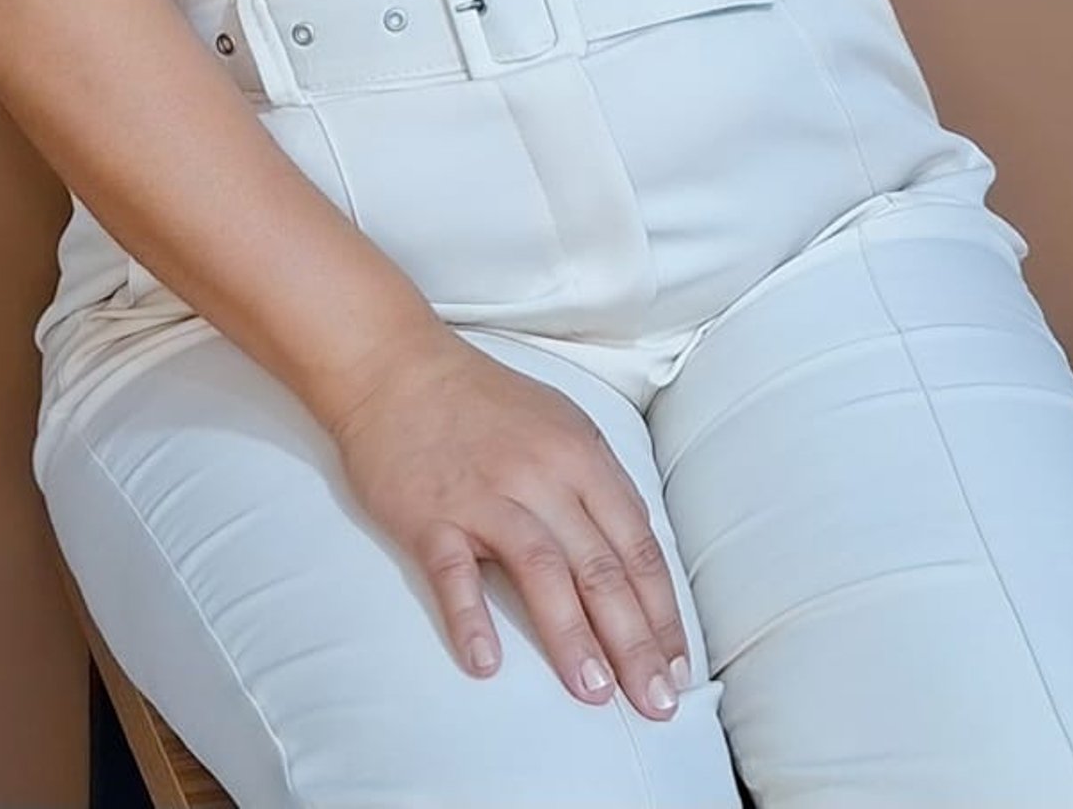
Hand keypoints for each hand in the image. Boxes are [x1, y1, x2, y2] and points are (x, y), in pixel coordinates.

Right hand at [326, 329, 692, 719]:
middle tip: (657, 705)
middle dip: (634, 642)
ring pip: (541, 570)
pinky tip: (486, 663)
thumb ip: (595, 487)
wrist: (395, 366)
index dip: (661, 612)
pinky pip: (454, 573)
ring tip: (594, 693)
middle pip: (599, 567)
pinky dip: (471, 619)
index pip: (637, 545)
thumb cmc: (482, 403)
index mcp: (581, 455)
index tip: (677, 668)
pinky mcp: (430, 514)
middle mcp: (542, 476)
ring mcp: (485, 496)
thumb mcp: (558, 426)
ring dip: (571, 637)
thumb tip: (634, 558)